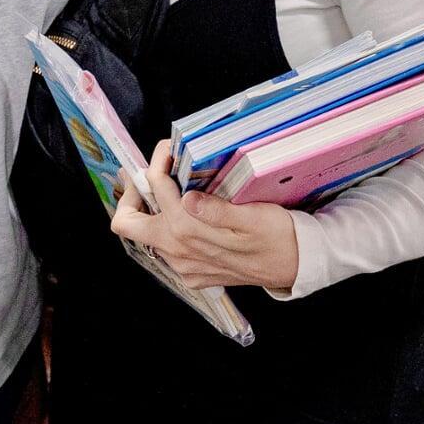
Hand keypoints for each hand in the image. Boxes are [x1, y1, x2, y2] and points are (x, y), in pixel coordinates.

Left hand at [111, 140, 300, 291]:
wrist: (296, 267)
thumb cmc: (278, 236)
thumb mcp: (253, 217)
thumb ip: (217, 210)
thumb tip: (187, 197)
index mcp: (189, 232)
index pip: (154, 187)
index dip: (157, 162)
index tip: (168, 150)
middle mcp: (178, 253)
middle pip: (127, 224)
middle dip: (131, 193)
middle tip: (150, 174)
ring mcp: (182, 266)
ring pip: (144, 235)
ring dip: (148, 209)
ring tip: (167, 188)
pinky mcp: (191, 274)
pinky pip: (163, 249)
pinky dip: (164, 227)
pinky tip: (182, 212)